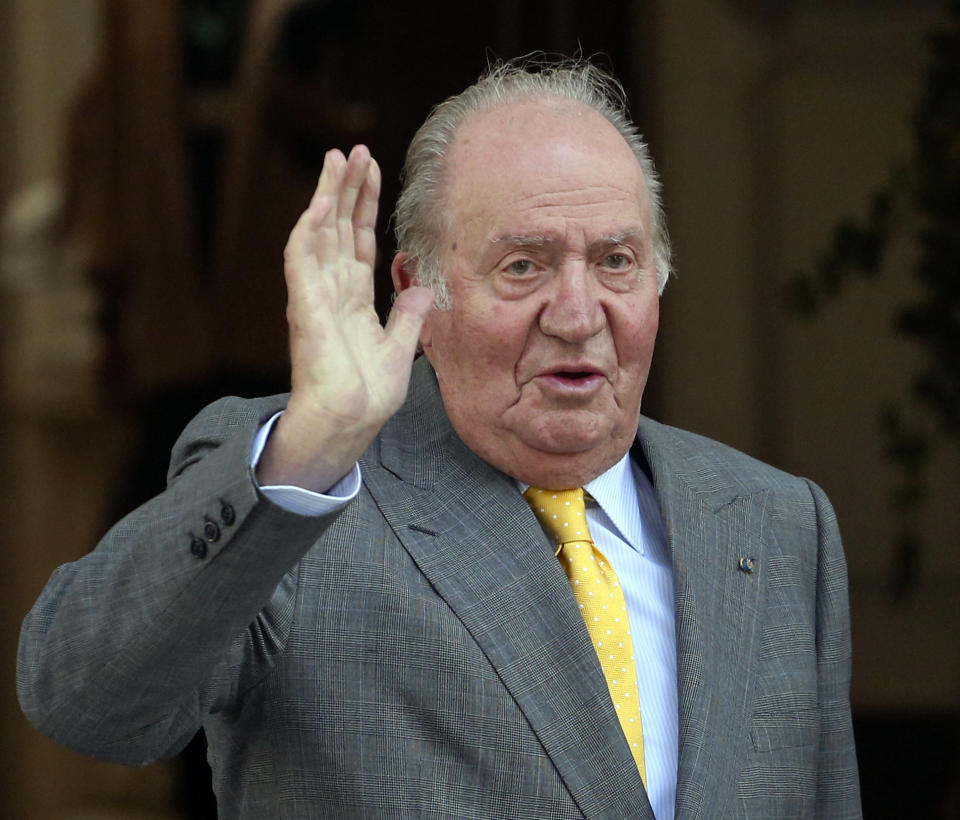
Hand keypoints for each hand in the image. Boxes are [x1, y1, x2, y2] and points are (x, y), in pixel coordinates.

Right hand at [256, 145, 433, 490]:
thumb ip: (409, 317)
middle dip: (347, 188)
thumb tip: (424, 290)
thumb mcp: (400, 349)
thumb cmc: (369, 395)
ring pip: (319, 231)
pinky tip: (324, 199)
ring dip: (328, 194)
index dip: (364, 207)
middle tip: (354, 151)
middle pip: (339, 228)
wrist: (349, 421)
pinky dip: (311, 227)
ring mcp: (316, 294)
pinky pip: (303, 257)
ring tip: (337, 158)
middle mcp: (332, 290)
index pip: (358, 241)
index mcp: (354, 300)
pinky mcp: (305, 304)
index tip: (373, 172)